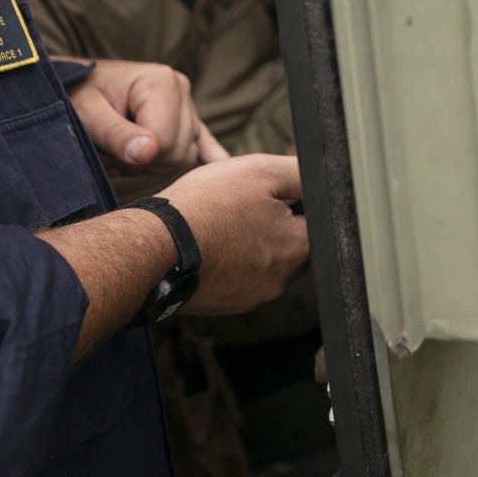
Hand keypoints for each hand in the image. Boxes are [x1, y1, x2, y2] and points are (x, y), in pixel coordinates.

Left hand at [66, 59, 226, 172]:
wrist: (71, 86)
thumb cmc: (73, 97)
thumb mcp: (86, 114)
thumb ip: (116, 134)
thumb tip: (148, 153)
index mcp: (160, 82)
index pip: (165, 142)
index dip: (135, 156)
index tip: (107, 149)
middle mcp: (181, 89)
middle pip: (178, 152)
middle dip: (142, 162)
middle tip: (110, 151)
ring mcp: (186, 103)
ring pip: (185, 156)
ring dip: (151, 162)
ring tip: (122, 148)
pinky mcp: (186, 117)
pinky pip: (204, 141)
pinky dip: (210, 154)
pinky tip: (220, 165)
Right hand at [160, 154, 308, 315]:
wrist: (154, 247)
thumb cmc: (206, 206)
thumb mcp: (260, 171)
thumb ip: (300, 174)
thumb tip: (323, 178)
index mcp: (298, 249)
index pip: (315, 222)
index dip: (294, 200)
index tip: (268, 193)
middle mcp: (281, 281)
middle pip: (291, 244)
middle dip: (274, 223)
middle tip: (242, 205)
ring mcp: (252, 297)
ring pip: (263, 261)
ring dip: (250, 243)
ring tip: (222, 224)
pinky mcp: (225, 305)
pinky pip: (238, 278)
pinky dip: (229, 261)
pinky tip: (210, 245)